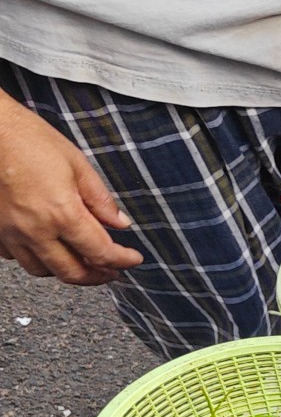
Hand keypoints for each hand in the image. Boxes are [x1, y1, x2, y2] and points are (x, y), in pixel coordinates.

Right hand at [0, 95, 141, 285]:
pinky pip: (16, 257)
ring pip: (42, 270)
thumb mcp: (77, 164)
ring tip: (80, 260)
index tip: (132, 259)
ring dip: (65, 270)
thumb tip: (120, 223)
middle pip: (71, 273)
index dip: (122, 261)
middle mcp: (34, 230)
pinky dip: (35, 258)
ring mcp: (9, 233)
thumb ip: (100, 199)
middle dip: (97, 276)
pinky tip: (46, 246)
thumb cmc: (29, 139)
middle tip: (111, 271)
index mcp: (61, 213)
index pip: (100, 253)